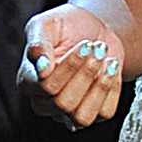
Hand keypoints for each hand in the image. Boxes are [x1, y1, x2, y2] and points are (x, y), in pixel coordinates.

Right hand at [17, 3, 125, 129]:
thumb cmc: (67, 26)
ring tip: (108, 61)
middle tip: (97, 48)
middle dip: (86, 74)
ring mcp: (69, 111)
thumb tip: (41, 67)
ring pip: (82, 118)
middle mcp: (45, 102)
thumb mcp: (48, 23)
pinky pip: (105, 113)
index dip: (69, 67)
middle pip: (64, 104)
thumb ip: (39, 41)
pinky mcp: (94, 111)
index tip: (85, 45)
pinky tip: (112, 69)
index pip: (46, 87)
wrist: (95, 29)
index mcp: (28, 81)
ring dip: (100, 87)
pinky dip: (113, 90)